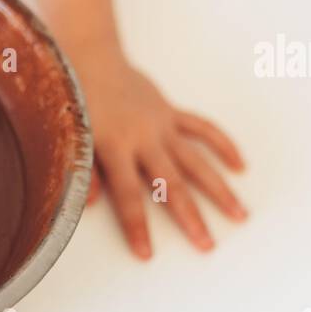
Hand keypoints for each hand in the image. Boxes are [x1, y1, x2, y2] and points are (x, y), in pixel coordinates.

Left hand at [78, 44, 245, 258]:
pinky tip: (240, 166)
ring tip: (240, 215)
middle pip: (172, 184)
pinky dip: (222, 145)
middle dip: (190, 217)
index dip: (137, 227)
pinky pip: (202, 128)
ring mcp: (162, 125)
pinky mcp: (171, 112)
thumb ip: (82, 170)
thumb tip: (88, 204)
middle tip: (208, 245)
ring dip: (219, 189)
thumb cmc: (74, 99)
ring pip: (196, 161)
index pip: (127, 196)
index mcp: (114, 147)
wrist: (89, 57)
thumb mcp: (70, 135)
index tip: (148, 254)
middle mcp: (144, 138)